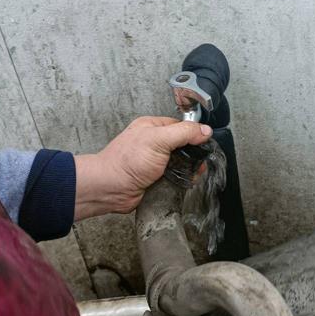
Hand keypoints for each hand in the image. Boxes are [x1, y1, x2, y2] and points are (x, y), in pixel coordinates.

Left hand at [74, 117, 211, 219]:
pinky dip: (181, 180)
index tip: (204, 143)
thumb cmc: (125, 162)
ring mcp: (154, 161)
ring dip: (188, 169)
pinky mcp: (155, 178)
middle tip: (200, 162)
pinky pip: (174, 177)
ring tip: (193, 174)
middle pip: (182, 145)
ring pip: (180, 163)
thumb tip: (204, 130)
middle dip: (193, 154)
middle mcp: (153, 143)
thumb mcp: (158, 140)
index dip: (194, 134)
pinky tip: (184, 182)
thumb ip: (183, 132)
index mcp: (152, 127)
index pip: (181, 126)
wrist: (110, 189)